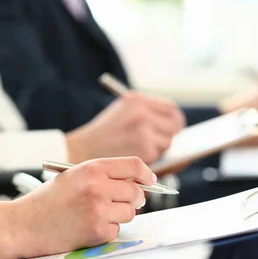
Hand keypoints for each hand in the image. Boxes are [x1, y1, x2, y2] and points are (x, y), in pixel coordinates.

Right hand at [13, 157, 155, 256]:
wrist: (22, 224)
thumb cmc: (46, 201)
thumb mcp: (72, 177)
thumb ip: (102, 176)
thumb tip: (137, 184)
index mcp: (92, 168)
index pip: (134, 165)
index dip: (146, 174)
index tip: (149, 181)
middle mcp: (98, 186)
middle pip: (136, 192)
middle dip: (134, 199)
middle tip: (124, 203)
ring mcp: (99, 210)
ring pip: (129, 213)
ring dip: (119, 216)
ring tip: (96, 215)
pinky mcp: (97, 231)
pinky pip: (116, 231)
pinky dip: (106, 231)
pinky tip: (87, 228)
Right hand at [66, 92, 184, 164]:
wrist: (83, 148)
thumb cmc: (103, 132)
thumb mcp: (122, 110)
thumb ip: (146, 111)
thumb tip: (174, 121)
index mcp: (137, 100)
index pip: (170, 108)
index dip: (174, 119)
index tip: (173, 125)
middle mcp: (142, 113)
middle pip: (174, 125)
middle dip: (169, 134)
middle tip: (161, 140)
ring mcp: (145, 132)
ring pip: (167, 143)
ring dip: (158, 148)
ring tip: (139, 149)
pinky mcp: (145, 151)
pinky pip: (158, 155)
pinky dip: (150, 158)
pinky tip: (134, 156)